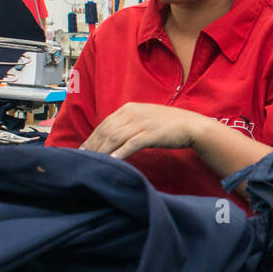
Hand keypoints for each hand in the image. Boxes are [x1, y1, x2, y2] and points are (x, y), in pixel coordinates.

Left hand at [81, 103, 203, 159]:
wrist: (190, 125)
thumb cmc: (166, 125)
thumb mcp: (143, 119)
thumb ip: (127, 125)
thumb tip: (109, 138)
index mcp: (128, 108)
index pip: (104, 124)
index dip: (91, 138)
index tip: (82, 151)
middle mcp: (133, 113)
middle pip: (106, 131)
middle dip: (93, 146)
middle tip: (82, 160)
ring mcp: (142, 123)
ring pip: (115, 137)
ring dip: (102, 151)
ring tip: (93, 162)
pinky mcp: (151, 133)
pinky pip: (131, 144)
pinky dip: (120, 152)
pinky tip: (112, 160)